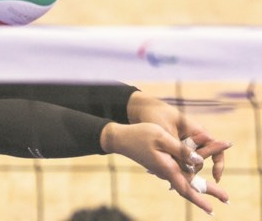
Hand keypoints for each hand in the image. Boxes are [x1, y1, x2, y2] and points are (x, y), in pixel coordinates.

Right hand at [100, 121, 228, 215]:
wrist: (120, 138)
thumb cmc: (140, 135)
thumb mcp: (162, 137)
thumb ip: (182, 149)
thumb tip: (199, 161)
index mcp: (168, 167)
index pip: (186, 188)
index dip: (200, 199)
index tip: (212, 210)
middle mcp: (166, 172)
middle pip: (190, 187)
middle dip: (208, 193)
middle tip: (226, 199)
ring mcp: (163, 169)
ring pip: (185, 181)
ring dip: (202, 186)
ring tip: (218, 191)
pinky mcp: (161, 165)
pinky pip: (179, 174)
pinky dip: (191, 178)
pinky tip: (195, 179)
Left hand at [126, 91, 230, 182]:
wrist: (141, 108)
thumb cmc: (156, 115)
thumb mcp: (166, 132)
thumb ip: (178, 149)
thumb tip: (188, 169)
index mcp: (197, 131)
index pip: (215, 149)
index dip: (218, 164)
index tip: (215, 177)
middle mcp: (193, 139)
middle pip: (199, 160)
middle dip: (191, 169)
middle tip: (179, 177)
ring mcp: (184, 144)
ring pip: (187, 162)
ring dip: (179, 168)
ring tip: (163, 172)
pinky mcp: (174, 148)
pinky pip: (177, 160)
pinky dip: (171, 164)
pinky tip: (159, 169)